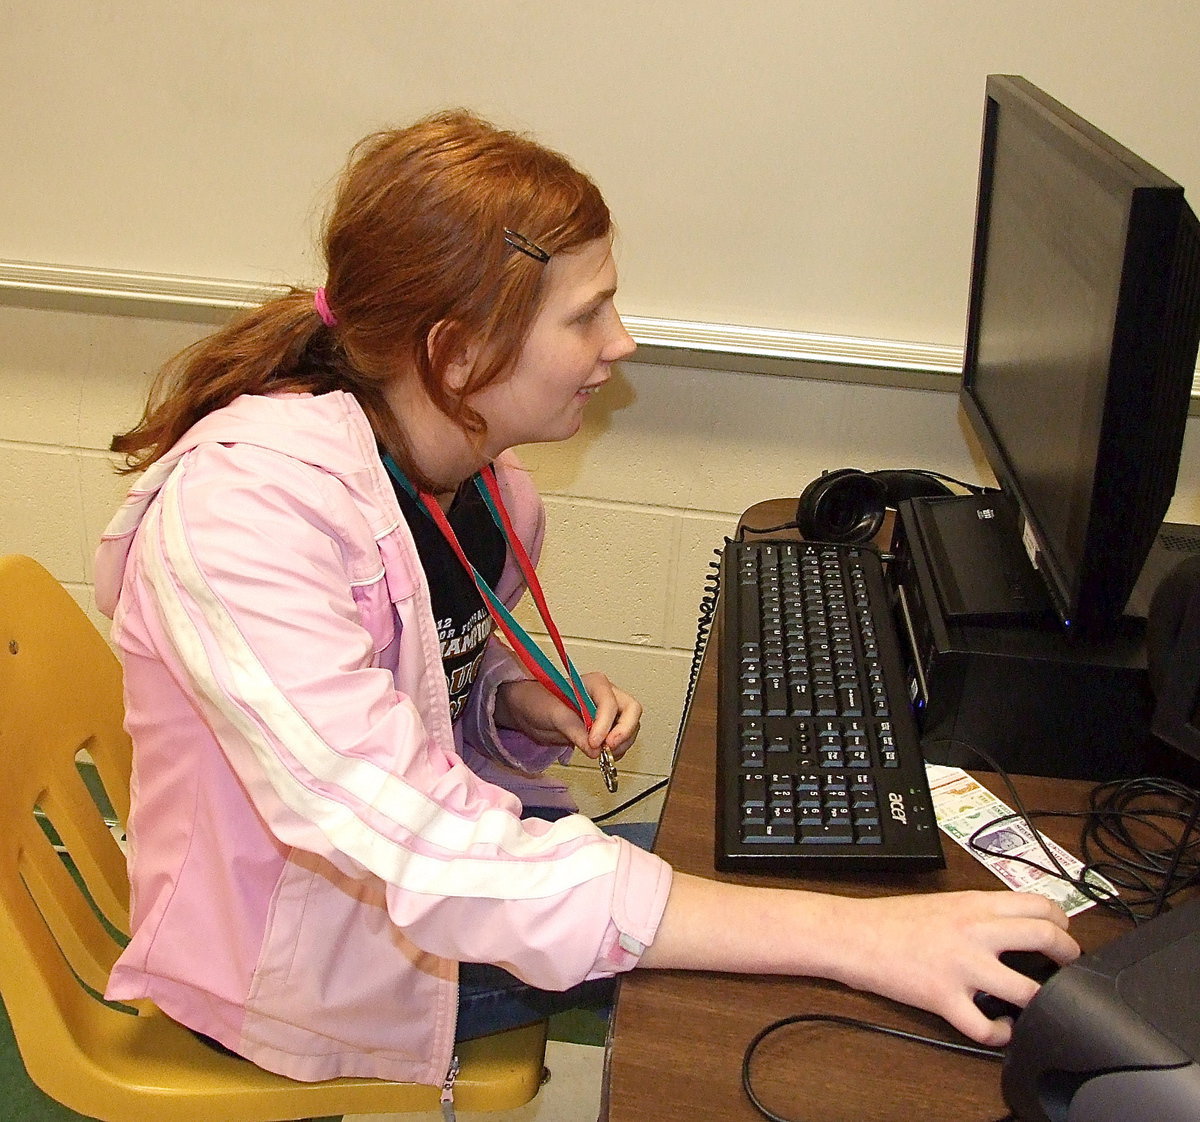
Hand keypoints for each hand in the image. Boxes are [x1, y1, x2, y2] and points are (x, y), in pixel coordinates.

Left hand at [494, 673, 641, 760]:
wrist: (529, 709)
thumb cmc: (539, 701)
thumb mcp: (554, 715)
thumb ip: (575, 731)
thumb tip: (595, 750)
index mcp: (595, 684)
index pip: (610, 703)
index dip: (605, 725)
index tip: (595, 743)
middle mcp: (606, 695)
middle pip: (632, 710)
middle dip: (625, 731)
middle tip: (610, 748)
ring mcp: (608, 712)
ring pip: (630, 725)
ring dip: (623, 742)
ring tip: (605, 755)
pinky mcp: (606, 728)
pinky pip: (622, 738)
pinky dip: (618, 749)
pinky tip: (604, 756)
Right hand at [640, 877, 1079, 1048]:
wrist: (852, 933)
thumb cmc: (893, 918)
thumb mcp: (943, 901)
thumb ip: (980, 911)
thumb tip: (1018, 925)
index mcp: (974, 904)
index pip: (1040, 904)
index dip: (1063, 921)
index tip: (1062, 933)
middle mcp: (974, 932)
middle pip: (1047, 938)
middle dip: (1069, 957)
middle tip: (1067, 968)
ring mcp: (961, 967)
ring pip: (1028, 990)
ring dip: (1043, 1002)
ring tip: (1040, 1005)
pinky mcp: (944, 998)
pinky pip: (987, 1027)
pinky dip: (1002, 1034)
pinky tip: (999, 1029)